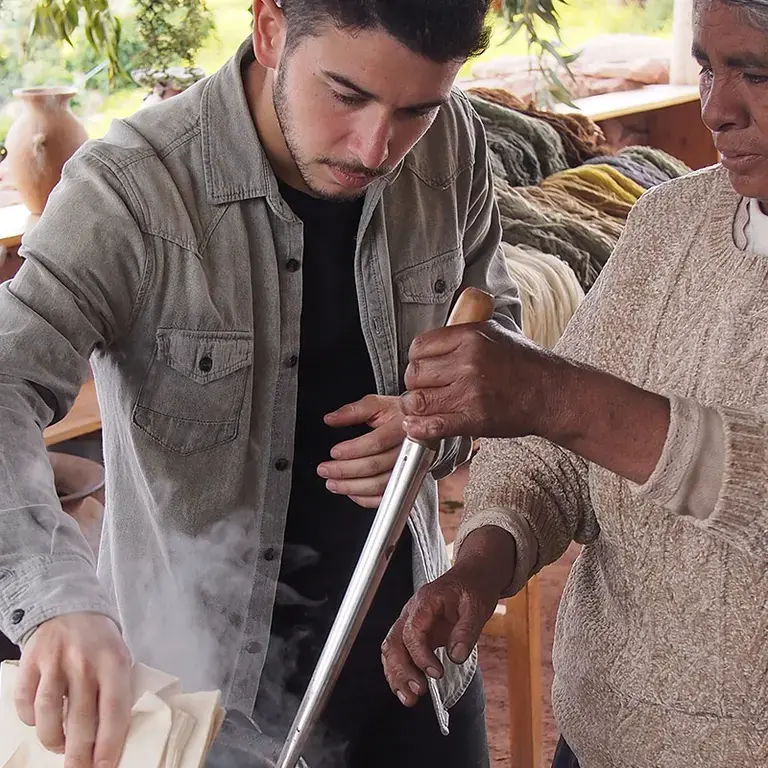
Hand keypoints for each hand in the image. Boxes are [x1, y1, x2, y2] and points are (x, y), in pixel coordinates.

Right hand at [15, 612, 132, 767]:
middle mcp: (84, 663)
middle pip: (81, 720)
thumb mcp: (119, 658)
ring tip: (61, 747)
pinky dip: (31, 721)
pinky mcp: (30, 662)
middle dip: (79, 755)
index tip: (104, 767)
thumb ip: (117, 689)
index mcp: (114, 662)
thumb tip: (113, 736)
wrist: (69, 607)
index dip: (109, 744)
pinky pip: (25, 703)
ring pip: (49, 715)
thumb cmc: (99, 642)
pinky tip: (42, 722)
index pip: (114, 711)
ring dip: (54, 740)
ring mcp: (55, 662)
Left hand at [318, 395, 405, 508]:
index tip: (334, 452)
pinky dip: (366, 499)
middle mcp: (408, 449)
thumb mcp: (377, 405)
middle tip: (325, 470)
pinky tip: (351, 493)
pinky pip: (386, 497)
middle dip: (345, 470)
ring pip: (380, 485)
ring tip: (333, 483)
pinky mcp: (405, 483)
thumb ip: (353, 411)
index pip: (377, 442)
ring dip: (352, 487)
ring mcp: (409, 468)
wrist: (421, 427)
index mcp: (402, 427)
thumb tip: (331, 418)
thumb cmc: (398, 415)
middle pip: (376, 466)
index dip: (353, 449)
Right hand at [381, 527, 515, 706]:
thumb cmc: (473, 587)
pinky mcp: (416, 634)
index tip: (436, 673)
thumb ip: (466, 630)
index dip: (420, 655)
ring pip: (392, 650)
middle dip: (402, 669)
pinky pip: (400, 652)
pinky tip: (406, 689)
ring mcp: (411, 622)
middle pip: (395, 642)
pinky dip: (399, 672)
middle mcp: (412, 612)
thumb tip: (456, 656)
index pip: (412, 630)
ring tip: (410, 698)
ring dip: (397, 674)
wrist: (472, 577)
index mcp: (425, 601)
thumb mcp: (477, 606)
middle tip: (419, 691)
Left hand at [400, 321, 562, 441]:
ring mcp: (470, 392)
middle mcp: (467, 362)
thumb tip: (433, 342)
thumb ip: (461, 334)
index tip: (422, 367)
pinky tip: (417, 427)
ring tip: (424, 407)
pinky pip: (433, 425)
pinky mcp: (474, 419)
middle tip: (424, 389)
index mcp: (469, 337)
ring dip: (416, 407)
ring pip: (418, 400)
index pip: (419, 346)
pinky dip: (420, 429)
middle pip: (415, 373)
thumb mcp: (493, 332)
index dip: (415, 359)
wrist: (553, 393)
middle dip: (415, 383)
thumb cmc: (526, 363)